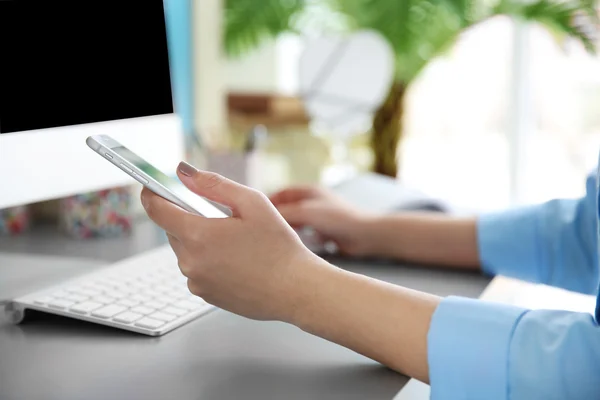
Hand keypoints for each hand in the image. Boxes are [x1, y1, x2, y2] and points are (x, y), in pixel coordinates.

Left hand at [141, 162, 326, 321]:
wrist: (295, 290)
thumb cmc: (279, 246)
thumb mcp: (252, 203)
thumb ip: (213, 184)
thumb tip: (184, 172)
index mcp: (198, 235)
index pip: (157, 210)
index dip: (151, 194)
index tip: (150, 187)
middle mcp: (190, 261)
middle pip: (173, 230)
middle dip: (188, 218)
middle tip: (220, 216)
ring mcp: (196, 281)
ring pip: (186, 251)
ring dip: (199, 241)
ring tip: (235, 241)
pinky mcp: (205, 295)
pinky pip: (196, 270)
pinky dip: (208, 260)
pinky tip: (235, 260)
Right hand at [269, 186, 375, 255]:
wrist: (366, 236)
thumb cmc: (339, 219)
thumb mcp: (306, 212)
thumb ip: (283, 213)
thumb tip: (262, 219)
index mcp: (309, 191)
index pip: (281, 193)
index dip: (267, 203)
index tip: (254, 216)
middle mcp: (312, 202)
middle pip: (287, 209)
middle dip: (275, 220)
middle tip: (261, 232)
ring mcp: (318, 218)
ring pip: (295, 224)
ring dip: (286, 231)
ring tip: (275, 241)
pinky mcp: (324, 233)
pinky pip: (305, 236)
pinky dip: (298, 240)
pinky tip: (294, 248)